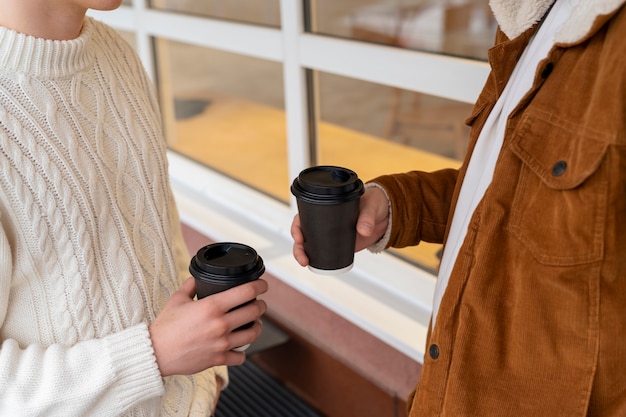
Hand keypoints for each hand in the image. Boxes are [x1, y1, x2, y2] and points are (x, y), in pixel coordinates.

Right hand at [149, 277, 267, 376]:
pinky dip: (242, 352)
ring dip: (257, 326)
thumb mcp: (177, 299)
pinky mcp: (218, 359)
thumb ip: (190, 286)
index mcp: (212, 306)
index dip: (260, 286)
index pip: (246, 292)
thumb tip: (197, 277)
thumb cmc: (165, 326)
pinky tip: (239, 347)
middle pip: (254, 311)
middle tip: (259, 303)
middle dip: (261, 305)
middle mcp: (220, 324)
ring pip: (253, 334)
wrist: (155, 352)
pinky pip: (240, 357)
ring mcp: (221, 343)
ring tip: (254, 323)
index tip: (263, 285)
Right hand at [291, 186, 389, 266]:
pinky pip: (323, 252)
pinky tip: (313, 266)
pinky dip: (317, 259)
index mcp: (327, 206)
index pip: (304, 215)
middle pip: (303, 233)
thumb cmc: (375, 203)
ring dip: (303, 254)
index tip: (299, 237)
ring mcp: (330, 233)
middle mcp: (325, 220)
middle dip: (298, 246)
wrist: (385, 215)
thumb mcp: (371, 206)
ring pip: (310, 244)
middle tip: (303, 258)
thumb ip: (367, 217)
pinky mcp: (339, 244)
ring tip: (305, 263)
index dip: (297, 226)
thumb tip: (364, 231)